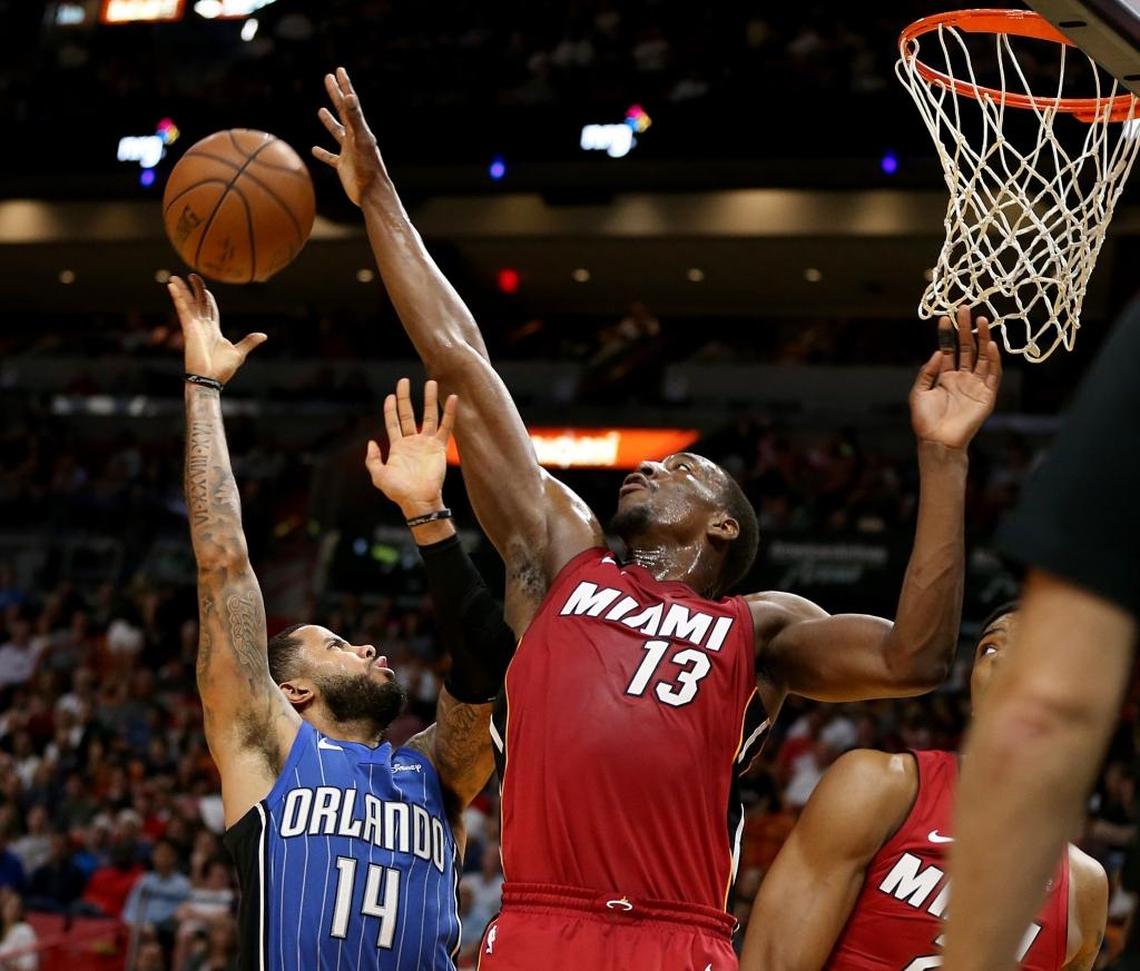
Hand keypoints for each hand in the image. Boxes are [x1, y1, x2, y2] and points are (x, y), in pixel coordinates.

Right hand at [167, 274, 265, 384]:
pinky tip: (172, 286)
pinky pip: (183, 309)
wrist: (210, 379)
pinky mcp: (189, 328)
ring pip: (188, 303)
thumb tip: (263, 335)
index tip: (206, 289)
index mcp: (214, 330)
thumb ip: (249, 342)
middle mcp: (203, 326)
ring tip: (174, 277)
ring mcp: (195, 326)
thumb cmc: (222, 369)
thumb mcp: (240, 353)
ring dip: (182, 290)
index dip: (208, 298)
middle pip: (198, 302)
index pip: (210, 309)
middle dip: (195, 289)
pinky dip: (178, 297)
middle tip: (191, 276)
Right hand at [312, 67, 386, 207]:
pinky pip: (330, 157)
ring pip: (336, 132)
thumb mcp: (361, 140)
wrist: (372, 194)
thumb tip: (350, 96)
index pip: (350, 103)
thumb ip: (355, 119)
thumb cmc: (369, 168)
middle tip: (328, 78)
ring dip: (329, 121)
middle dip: (336, 95)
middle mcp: (354, 138)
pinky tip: (314, 150)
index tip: (339, 70)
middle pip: (343, 112)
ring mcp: (348, 152)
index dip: (345, 86)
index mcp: (359, 130)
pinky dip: (322, 153)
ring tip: (321, 110)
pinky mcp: (343, 166)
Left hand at [366, 378, 457, 517]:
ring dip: (429, 400)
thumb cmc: (398, 491)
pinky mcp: (439, 447)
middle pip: (409, 414)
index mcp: (398, 447)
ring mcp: (427, 443)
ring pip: (428, 416)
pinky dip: (449, 413)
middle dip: (406, 398)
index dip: (391, 409)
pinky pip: (446, 427)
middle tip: (404, 381)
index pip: (393, 423)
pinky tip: (451, 398)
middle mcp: (412, 442)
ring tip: (430, 382)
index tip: (390, 395)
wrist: (419, 501)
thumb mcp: (379, 476)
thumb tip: (370, 443)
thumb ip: (372, 459)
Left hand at [909, 307, 1001, 450]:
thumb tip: (938, 352)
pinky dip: (993, 360)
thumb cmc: (925, 420)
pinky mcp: (987, 395)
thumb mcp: (919, 392)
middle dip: (966, 329)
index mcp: (945, 377)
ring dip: (983, 339)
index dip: (948, 334)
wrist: (938, 441)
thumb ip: (927, 372)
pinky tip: (991, 345)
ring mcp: (975, 385)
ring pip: (981, 357)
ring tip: (982, 321)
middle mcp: (962, 378)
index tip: (946, 317)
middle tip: (965, 309)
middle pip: (966, 348)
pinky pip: (992, 374)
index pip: (949, 349)